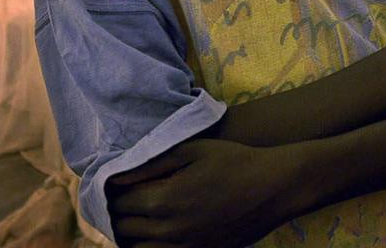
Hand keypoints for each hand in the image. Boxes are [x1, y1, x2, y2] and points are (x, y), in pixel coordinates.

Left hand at [107, 139, 297, 247]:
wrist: (274, 187)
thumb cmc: (232, 161)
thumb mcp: (190, 150)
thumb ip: (149, 163)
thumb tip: (114, 176)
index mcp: (164, 200)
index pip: (119, 202)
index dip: (112, 192)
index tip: (114, 182)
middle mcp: (171, 230)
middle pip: (124, 229)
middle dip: (118, 213)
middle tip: (121, 199)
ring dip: (131, 235)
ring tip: (135, 218)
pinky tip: (156, 233)